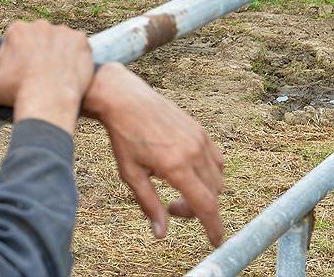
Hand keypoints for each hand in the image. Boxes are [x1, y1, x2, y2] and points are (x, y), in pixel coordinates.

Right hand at [0, 20, 93, 135]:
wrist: (48, 99)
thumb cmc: (16, 92)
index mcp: (16, 30)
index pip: (21, 42)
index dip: (22, 60)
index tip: (24, 76)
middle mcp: (39, 24)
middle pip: (40, 40)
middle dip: (40, 56)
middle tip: (40, 78)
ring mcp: (62, 31)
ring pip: (59, 43)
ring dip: (58, 56)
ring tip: (55, 77)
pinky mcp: (81, 40)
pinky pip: (78, 47)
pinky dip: (76, 58)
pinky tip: (70, 73)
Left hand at [83, 63, 223, 245]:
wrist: (124, 99)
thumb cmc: (123, 137)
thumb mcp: (130, 174)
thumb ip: (148, 204)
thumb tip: (161, 234)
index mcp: (176, 166)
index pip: (205, 205)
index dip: (213, 227)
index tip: (216, 241)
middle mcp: (193, 152)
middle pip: (213, 195)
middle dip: (198, 209)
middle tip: (171, 207)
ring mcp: (200, 139)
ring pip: (217, 178)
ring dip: (205, 191)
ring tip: (177, 187)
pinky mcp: (200, 130)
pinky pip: (216, 160)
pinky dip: (209, 173)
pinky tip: (187, 171)